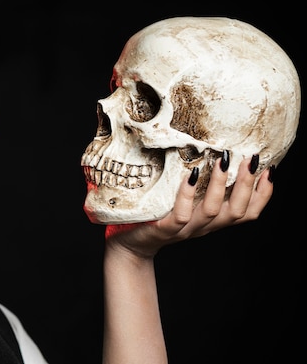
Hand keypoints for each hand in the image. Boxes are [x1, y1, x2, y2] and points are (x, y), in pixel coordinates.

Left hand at [104, 155, 273, 257]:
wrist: (128, 245)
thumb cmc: (156, 216)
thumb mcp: (183, 202)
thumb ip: (199, 187)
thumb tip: (210, 153)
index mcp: (211, 221)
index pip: (247, 212)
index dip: (263, 194)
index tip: (270, 170)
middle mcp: (203, 227)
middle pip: (236, 211)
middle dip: (248, 185)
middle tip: (252, 159)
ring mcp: (184, 229)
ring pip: (212, 212)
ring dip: (221, 185)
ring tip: (223, 161)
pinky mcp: (164, 229)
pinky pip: (180, 215)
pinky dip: (188, 195)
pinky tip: (191, 176)